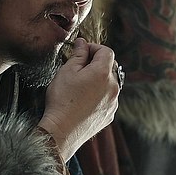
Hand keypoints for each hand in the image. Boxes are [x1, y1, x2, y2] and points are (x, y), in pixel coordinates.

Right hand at [37, 37, 120, 160]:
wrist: (62, 131)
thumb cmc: (62, 100)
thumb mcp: (66, 71)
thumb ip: (78, 54)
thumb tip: (82, 43)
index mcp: (103, 73)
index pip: (106, 51)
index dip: (94, 48)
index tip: (82, 51)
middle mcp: (113, 87)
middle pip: (110, 67)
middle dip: (97, 63)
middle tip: (79, 67)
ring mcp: (113, 102)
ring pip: (109, 83)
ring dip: (98, 80)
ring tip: (80, 86)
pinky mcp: (110, 114)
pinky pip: (108, 98)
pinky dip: (99, 95)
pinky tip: (84, 100)